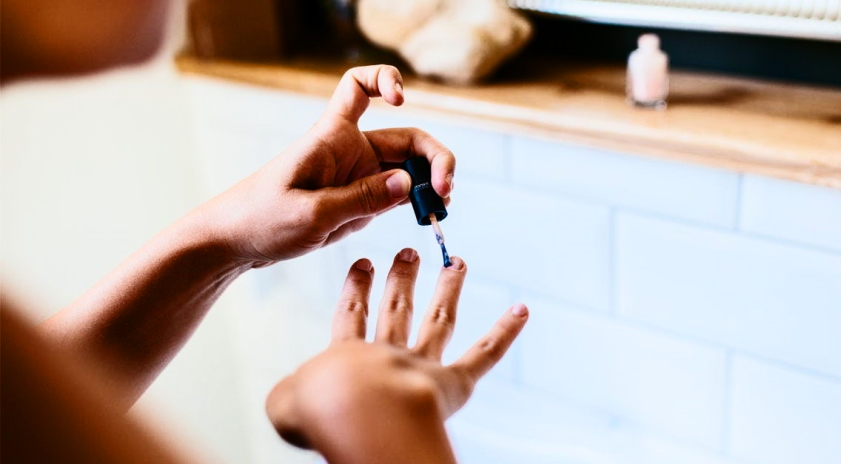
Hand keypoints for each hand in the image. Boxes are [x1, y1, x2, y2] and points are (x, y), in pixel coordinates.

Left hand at [200, 65, 455, 265]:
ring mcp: (360, 177)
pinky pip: (400, 195)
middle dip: (434, 159)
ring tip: (441, 210)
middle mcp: (352, 150)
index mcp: (332, 136)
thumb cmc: (262, 218)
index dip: (383, 80)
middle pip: (408, 139)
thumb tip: (409, 184)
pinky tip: (429, 218)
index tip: (400, 100)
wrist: (239, 242)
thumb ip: (360, 199)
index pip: (358, 87)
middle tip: (445, 192)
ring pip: (411, 169)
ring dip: (432, 184)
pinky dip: (420, 203)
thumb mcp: (310, 213)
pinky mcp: (362, 201)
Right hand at [265, 250, 528, 462]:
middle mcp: (387, 354)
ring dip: (448, 289)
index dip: (356, 290)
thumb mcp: (286, 404)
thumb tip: (291, 396)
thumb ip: (289, 394)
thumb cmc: (320, 411)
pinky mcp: (453, 383)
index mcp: (348, 356)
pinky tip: (523, 310)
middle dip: (402, 278)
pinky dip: (505, 332)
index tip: (362, 264)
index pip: (352, 315)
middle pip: (397, 308)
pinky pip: (484, 354)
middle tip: (408, 253)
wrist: (357, 412)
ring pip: (439, 320)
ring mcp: (422, 364)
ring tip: (458, 262)